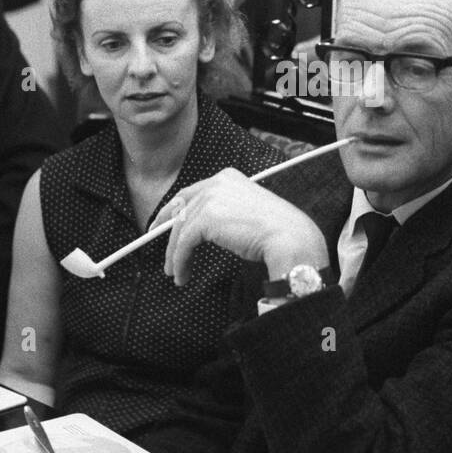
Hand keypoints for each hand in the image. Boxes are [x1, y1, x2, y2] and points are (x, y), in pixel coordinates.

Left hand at [160, 168, 329, 285]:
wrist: (289, 237)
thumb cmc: (276, 230)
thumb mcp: (246, 211)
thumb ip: (224, 212)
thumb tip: (202, 230)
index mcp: (227, 178)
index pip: (191, 193)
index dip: (174, 209)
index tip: (163, 223)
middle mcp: (216, 183)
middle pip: (181, 209)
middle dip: (165, 230)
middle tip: (161, 250)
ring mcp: (210, 199)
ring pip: (180, 229)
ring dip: (174, 254)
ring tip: (175, 273)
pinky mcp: (206, 219)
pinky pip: (183, 244)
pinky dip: (180, 261)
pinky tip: (182, 274)